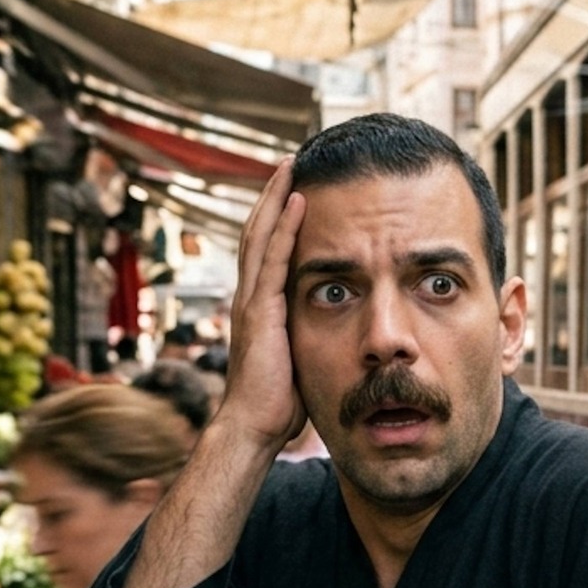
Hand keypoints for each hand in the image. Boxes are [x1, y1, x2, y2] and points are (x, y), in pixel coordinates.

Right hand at [223, 158, 307, 451]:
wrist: (255, 426)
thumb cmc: (278, 402)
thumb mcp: (300, 356)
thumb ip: (310, 333)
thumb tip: (338, 327)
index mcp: (259, 305)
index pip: (266, 249)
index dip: (277, 216)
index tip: (294, 188)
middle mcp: (250, 295)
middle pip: (258, 230)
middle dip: (273, 194)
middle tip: (289, 161)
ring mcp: (252, 300)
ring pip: (261, 234)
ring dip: (277, 197)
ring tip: (291, 165)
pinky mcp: (261, 310)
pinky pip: (274, 258)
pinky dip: (285, 227)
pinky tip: (299, 201)